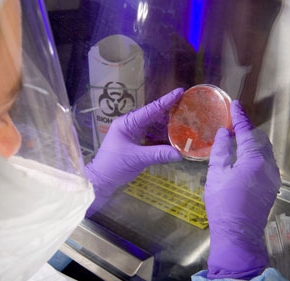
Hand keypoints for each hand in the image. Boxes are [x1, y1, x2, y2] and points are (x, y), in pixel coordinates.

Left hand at [85, 88, 183, 208]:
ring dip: (168, 126)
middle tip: (188, 107)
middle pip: (153, 116)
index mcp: (127, 123)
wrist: (102, 179)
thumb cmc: (113, 165)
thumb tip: (179, 154)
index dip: (166, 101)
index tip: (180, 91)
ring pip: (154, 126)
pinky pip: (152, 136)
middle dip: (170, 112)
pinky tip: (174, 138)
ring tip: (185, 123)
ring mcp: (133, 133)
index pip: (150, 109)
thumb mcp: (136, 159)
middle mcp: (131, 125)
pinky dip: (163, 137)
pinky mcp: (136, 142)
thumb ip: (158, 155)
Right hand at [205, 100, 280, 279]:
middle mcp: (269, 166)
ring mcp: (273, 178)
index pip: (248, 132)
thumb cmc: (223, 204)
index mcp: (255, 160)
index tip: (235, 105)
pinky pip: (265, 163)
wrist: (237, 233)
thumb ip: (221, 150)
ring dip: (252, 142)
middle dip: (248, 129)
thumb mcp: (216, 174)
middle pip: (260, 140)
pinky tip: (243, 157)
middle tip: (234, 122)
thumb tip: (225, 133)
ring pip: (264, 152)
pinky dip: (255, 154)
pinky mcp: (271, 187)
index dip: (240, 118)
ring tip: (237, 137)